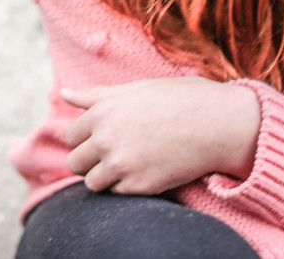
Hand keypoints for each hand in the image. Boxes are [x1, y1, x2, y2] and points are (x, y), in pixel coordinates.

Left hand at [61, 77, 260, 194]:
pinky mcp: (139, 186)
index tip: (104, 137)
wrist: (218, 123)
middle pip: (74, 162)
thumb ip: (96, 96)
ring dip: (104, 177)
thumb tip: (65, 93)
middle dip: (88, 160)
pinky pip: (116, 193)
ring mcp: (121, 165)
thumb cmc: (178, 99)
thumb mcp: (134, 89)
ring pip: (92, 183)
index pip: (71, 136)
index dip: (86, 138)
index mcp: (101, 112)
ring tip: (127, 166)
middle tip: (112, 155)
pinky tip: (143, 172)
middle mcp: (105, 140)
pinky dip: (125, 187)